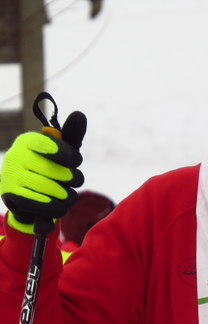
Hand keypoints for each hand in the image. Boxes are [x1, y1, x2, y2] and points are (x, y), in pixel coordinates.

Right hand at [0, 111, 86, 233]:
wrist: (28, 199)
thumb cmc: (50, 170)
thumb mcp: (63, 152)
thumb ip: (72, 135)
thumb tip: (80, 114)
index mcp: (28, 141)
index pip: (53, 145)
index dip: (70, 156)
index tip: (75, 161)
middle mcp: (16, 156)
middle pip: (59, 172)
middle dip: (74, 179)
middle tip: (74, 181)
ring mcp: (11, 176)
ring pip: (54, 190)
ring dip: (68, 197)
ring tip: (67, 195)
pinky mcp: (11, 197)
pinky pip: (45, 205)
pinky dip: (57, 208)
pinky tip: (59, 206)